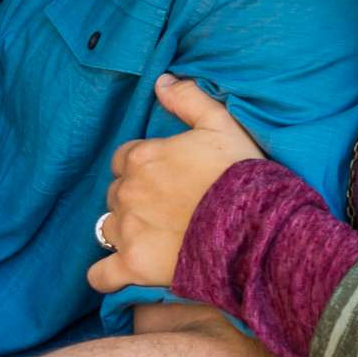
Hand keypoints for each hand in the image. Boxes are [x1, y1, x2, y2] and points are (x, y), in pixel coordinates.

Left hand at [88, 74, 265, 294]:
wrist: (256, 229)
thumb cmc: (242, 175)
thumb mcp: (222, 124)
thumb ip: (188, 99)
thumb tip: (161, 81)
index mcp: (143, 157)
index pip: (125, 159)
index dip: (144, 168)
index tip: (167, 180)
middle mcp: (128, 192)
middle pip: (117, 193)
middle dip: (135, 199)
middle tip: (167, 210)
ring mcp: (128, 230)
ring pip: (107, 228)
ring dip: (123, 232)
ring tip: (153, 239)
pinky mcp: (133, 266)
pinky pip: (101, 275)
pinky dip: (105, 275)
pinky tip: (118, 274)